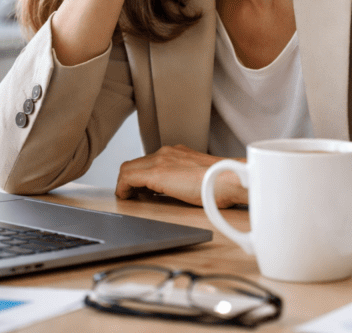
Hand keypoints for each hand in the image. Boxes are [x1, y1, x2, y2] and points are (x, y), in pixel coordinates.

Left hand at [115, 144, 246, 207]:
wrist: (228, 179)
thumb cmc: (221, 182)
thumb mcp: (200, 176)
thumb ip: (187, 177)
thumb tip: (183, 189)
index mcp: (177, 152)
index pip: (149, 160)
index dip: (140, 175)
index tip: (140, 188)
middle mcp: (166, 152)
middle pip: (135, 163)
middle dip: (130, 179)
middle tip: (132, 194)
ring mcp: (160, 160)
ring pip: (128, 168)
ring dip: (125, 183)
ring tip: (129, 197)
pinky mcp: (156, 173)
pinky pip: (127, 177)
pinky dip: (123, 188)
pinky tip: (126, 198)